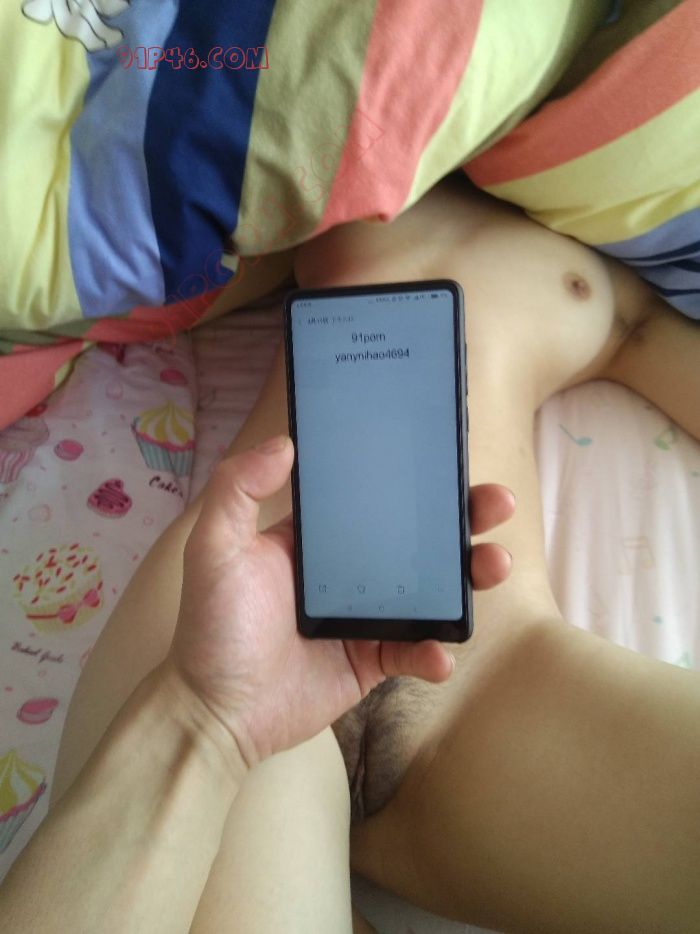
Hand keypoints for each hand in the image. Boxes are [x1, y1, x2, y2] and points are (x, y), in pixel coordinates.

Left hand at [168, 435, 513, 768]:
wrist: (217, 714)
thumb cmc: (214, 627)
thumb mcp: (214, 548)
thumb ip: (238, 491)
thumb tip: (286, 443)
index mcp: (316, 540)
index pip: (373, 500)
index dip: (414, 482)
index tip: (451, 462)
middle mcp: (346, 572)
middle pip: (416, 540)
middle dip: (463, 521)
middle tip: (499, 504)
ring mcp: (364, 618)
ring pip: (429, 592)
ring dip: (468, 579)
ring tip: (495, 564)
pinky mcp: (371, 662)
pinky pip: (413, 652)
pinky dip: (433, 653)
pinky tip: (439, 654)